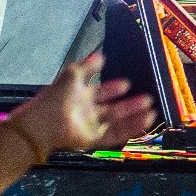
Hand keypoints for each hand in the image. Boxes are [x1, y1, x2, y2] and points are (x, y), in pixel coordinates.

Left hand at [8, 54, 157, 156]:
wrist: (45, 122)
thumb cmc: (57, 97)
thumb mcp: (72, 75)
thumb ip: (87, 66)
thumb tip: (101, 55)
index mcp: (80, 96)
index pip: (101, 92)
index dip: (113, 88)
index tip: (126, 84)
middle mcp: (87, 112)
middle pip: (113, 109)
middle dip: (129, 104)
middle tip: (146, 98)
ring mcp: (91, 126)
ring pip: (117, 122)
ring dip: (133, 116)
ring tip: (150, 109)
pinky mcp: (94, 139)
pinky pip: (116, 134)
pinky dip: (131, 128)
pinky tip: (145, 120)